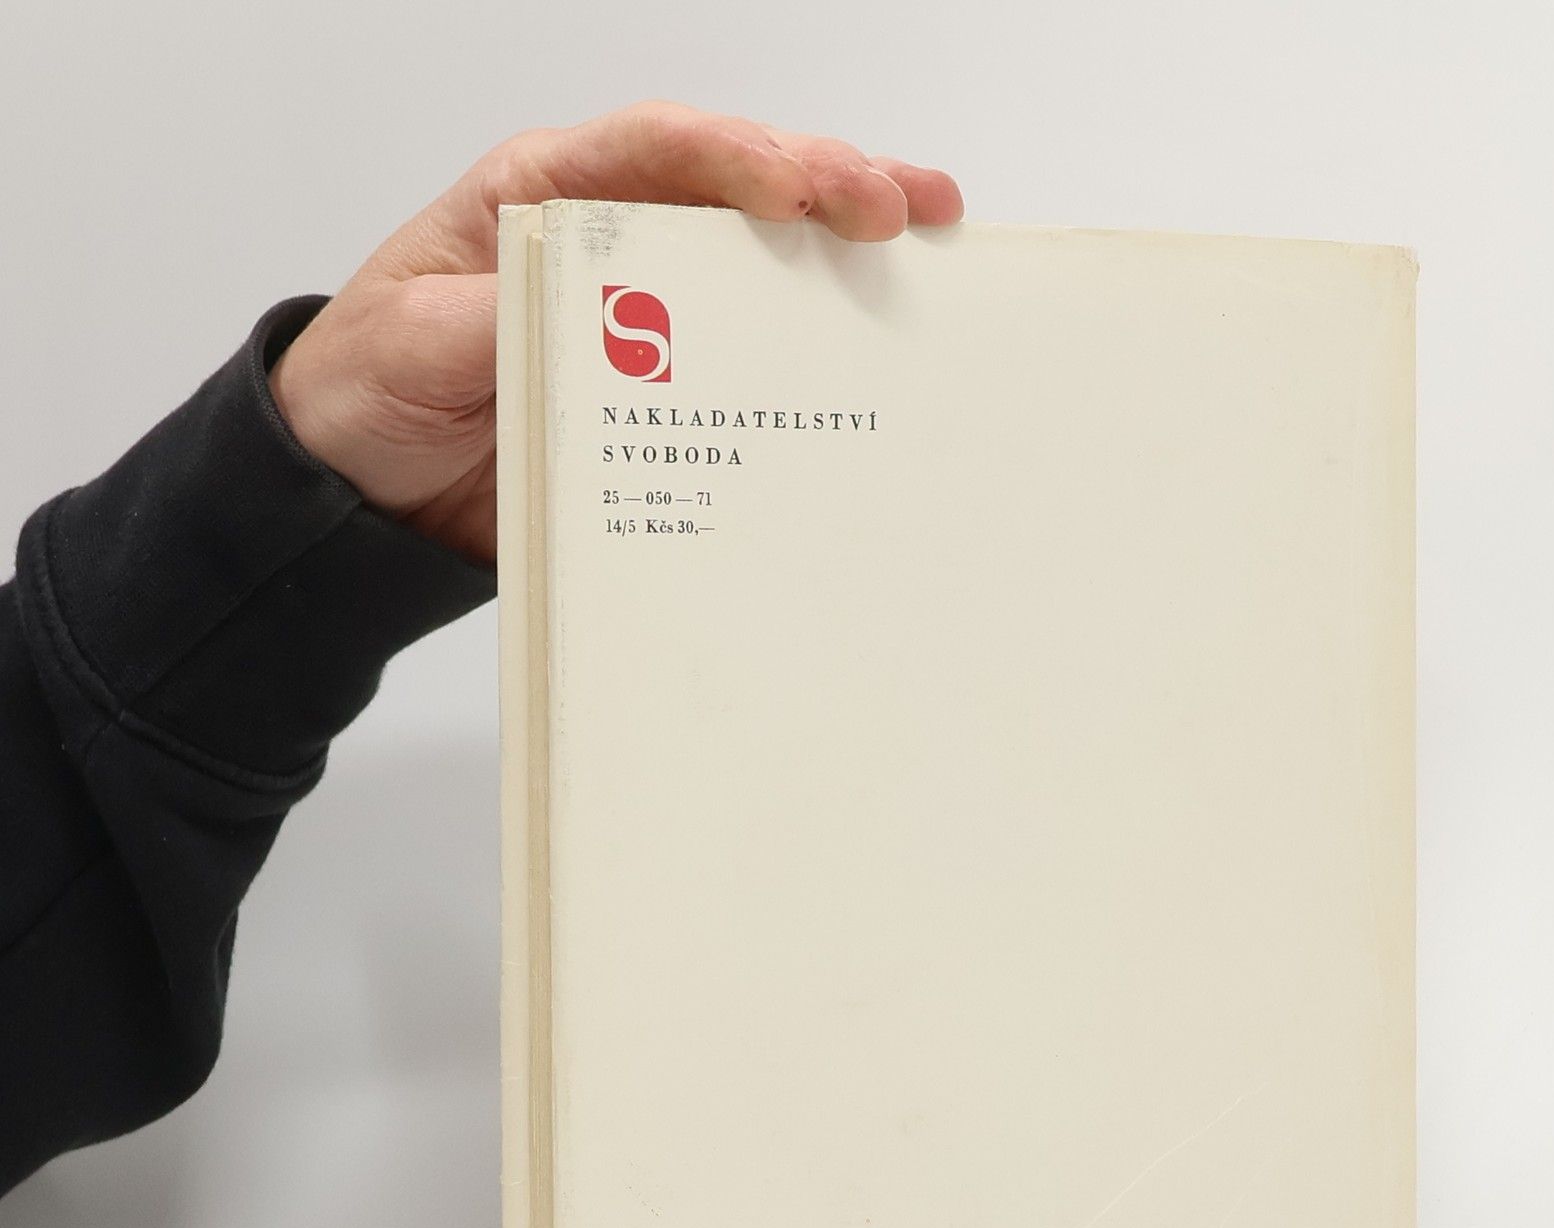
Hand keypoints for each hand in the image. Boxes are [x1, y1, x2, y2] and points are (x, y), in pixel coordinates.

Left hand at [269, 102, 962, 562]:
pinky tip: (871, 338)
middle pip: (734, 188)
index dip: (739, 157)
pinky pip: (747, 353)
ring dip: (845, 247)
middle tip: (903, 208)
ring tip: (928, 240)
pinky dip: (812, 341)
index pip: (657, 150)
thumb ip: (495, 318)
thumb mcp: (413, 343)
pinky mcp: (665, 386)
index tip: (802, 190)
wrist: (361, 486)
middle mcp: (611, 240)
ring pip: (759, 260)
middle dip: (828, 184)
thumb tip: (586, 310)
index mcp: (545, 199)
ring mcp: (646, 315)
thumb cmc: (371, 389)